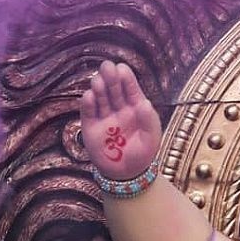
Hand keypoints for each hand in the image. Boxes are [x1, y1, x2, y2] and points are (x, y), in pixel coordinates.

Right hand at [80, 61, 161, 181]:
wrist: (126, 173)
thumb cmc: (142, 153)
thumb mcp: (151, 138)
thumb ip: (148, 121)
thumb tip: (145, 103)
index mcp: (136, 108)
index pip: (131, 90)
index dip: (126, 79)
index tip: (122, 68)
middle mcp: (119, 109)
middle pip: (114, 90)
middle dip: (110, 78)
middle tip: (106, 66)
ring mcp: (104, 117)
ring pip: (101, 99)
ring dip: (99, 89)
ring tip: (98, 80)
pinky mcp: (90, 127)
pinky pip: (89, 113)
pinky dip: (88, 104)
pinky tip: (89, 96)